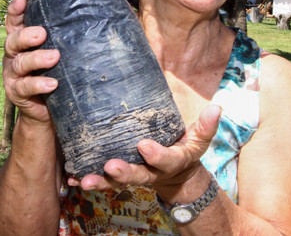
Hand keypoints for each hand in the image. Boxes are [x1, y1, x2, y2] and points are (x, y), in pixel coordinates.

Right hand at [3, 0, 59, 123]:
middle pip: (13, 41)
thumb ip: (65, 37)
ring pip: (19, 63)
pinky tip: (52, 83)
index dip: (15, 10)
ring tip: (54, 57)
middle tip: (42, 33)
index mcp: (22, 41)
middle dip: (26, 35)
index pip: (15, 22)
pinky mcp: (16, 93)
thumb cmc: (57, 73)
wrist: (46, 112)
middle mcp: (14, 55)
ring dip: (36, 59)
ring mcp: (13, 74)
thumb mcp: (59, 53)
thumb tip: (103, 13)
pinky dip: (38, 84)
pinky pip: (24, 87)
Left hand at [71, 104, 221, 190]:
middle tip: (110, 166)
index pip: (166, 160)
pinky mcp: (119, 177)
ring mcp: (135, 176)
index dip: (156, 155)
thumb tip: (216, 108)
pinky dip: (88, 179)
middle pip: (138, 176)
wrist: (175, 174)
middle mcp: (152, 173)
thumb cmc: (184, 149)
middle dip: (124, 173)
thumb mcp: (198, 140)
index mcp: (172, 162)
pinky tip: (73, 177)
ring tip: (84, 179)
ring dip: (101, 181)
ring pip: (117, 182)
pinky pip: (104, 181)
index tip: (144, 145)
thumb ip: (206, 126)